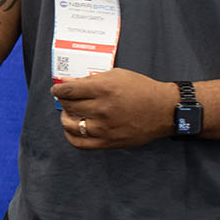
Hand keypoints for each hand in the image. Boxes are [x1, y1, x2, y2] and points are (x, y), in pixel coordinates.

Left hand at [50, 68, 175, 149]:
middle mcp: (102, 108)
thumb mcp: (116, 75)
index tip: (57, 88)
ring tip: (69, 112)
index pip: (69, 90)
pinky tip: (74, 128)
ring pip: (70, 125)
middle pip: (68, 106)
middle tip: (65, 98)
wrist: (163, 110)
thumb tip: (67, 81)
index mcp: (104, 88)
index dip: (58, 89)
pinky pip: (80, 144)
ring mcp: (104, 128)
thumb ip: (90, 79)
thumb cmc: (140, 89)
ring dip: (65, 117)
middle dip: (62, 100)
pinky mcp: (108, 142)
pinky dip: (71, 136)